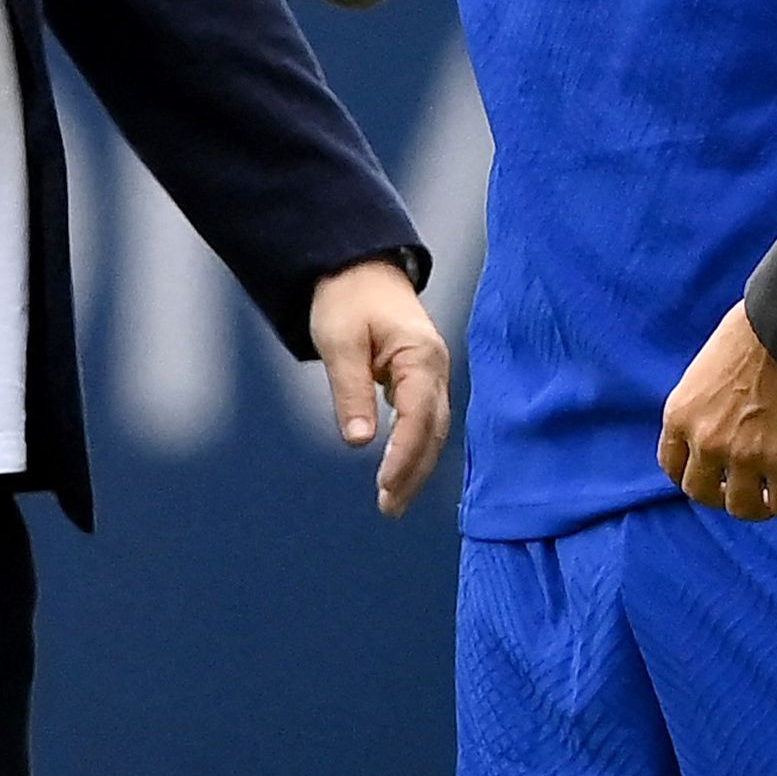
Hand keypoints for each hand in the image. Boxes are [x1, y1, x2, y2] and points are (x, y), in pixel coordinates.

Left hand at [309, 256, 453, 517]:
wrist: (360, 267)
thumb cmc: (348, 298)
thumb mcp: (340, 342)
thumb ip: (351, 391)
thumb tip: (359, 441)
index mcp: (420, 356)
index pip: (419, 417)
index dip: (404, 455)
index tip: (385, 485)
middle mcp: (436, 368)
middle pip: (433, 432)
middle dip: (414, 473)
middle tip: (388, 508)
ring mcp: (433, 374)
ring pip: (433, 430)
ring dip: (415, 467)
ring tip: (391, 500)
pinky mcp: (423, 378)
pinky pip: (426, 421)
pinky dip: (415, 448)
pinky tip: (399, 471)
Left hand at [659, 301, 776, 522]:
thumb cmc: (754, 332)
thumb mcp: (707, 369)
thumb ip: (707, 404)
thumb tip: (726, 417)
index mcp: (680, 415)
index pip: (672, 466)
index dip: (693, 477)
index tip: (711, 479)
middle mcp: (704, 441)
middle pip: (702, 493)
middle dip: (723, 497)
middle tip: (745, 492)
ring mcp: (742, 455)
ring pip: (743, 508)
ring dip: (759, 510)